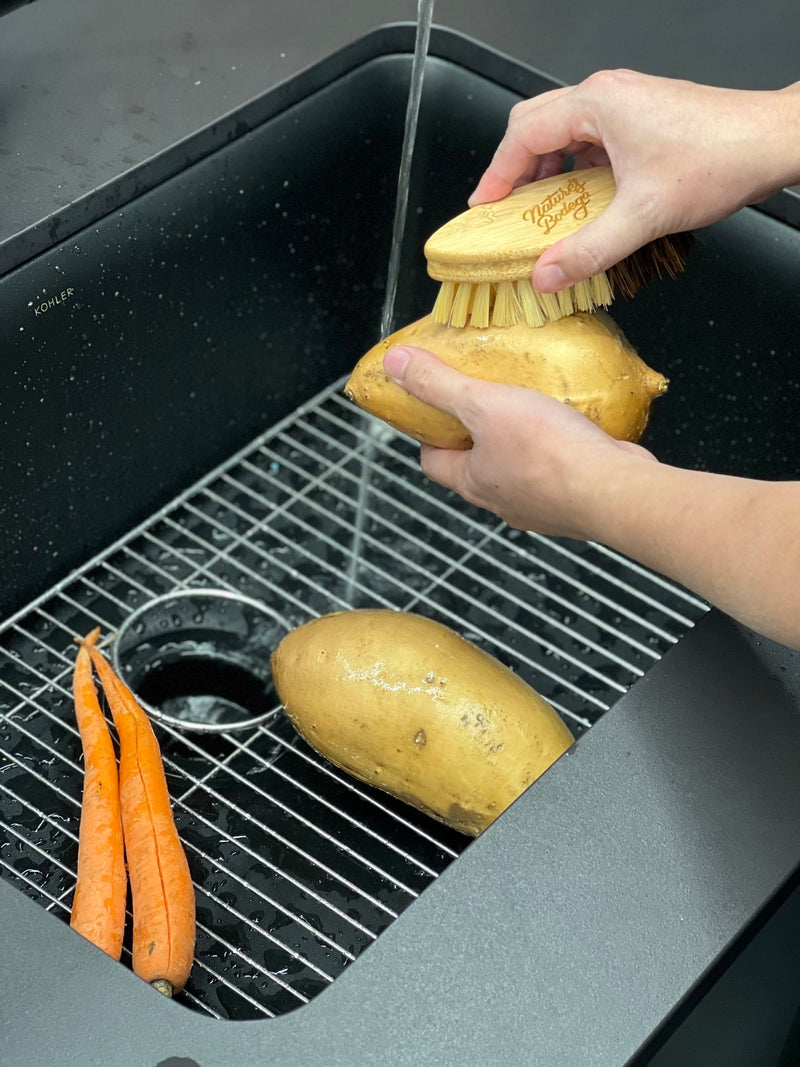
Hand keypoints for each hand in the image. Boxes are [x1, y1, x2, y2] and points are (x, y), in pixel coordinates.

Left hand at [382, 344, 654, 537]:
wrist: (612, 490)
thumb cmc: (547, 453)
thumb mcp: (483, 405)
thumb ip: (439, 384)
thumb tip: (394, 365)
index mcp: (472, 483)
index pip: (432, 462)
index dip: (428, 434)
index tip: (435, 408)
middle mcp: (502, 501)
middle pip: (475, 466)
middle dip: (476, 435)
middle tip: (485, 399)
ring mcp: (541, 505)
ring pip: (519, 470)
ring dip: (521, 443)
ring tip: (531, 407)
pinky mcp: (575, 499)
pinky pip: (560, 470)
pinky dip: (561, 449)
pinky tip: (573, 425)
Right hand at [469, 70, 799, 293]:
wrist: (770, 142)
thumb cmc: (719, 158)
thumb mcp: (643, 216)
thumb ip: (589, 250)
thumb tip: (547, 275)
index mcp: (597, 104)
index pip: (523, 135)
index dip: (496, 174)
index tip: (484, 208)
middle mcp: (607, 95)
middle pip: (536, 125)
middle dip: (516, 170)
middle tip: (506, 211)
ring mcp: (625, 102)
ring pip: (563, 131)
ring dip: (547, 170)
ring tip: (543, 212)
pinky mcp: (641, 116)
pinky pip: (590, 137)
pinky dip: (574, 167)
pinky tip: (582, 200)